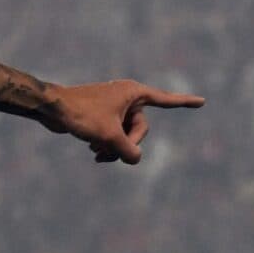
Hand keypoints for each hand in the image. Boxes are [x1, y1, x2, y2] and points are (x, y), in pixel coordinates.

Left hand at [42, 80, 203, 164]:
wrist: (51, 109)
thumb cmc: (80, 114)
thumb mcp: (108, 136)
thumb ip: (127, 150)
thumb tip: (136, 159)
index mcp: (134, 93)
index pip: (165, 100)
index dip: (184, 102)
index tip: (202, 102)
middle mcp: (127, 98)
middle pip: (141, 129)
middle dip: (127, 144)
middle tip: (109, 150)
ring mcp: (115, 108)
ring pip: (126, 135)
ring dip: (114, 148)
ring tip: (97, 153)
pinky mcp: (103, 117)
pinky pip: (114, 136)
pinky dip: (107, 145)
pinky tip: (93, 152)